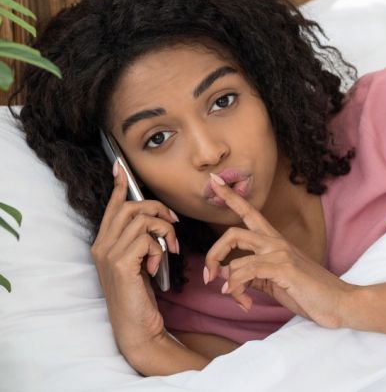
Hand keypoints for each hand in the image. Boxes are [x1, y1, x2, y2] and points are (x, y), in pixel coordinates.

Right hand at [91, 161, 179, 355]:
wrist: (137, 327)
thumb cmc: (141, 295)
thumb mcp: (141, 261)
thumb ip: (141, 240)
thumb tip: (157, 218)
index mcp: (104, 243)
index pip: (112, 207)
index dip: (119, 186)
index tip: (121, 167)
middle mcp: (102, 245)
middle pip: (131, 207)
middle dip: (158, 209)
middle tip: (174, 225)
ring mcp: (109, 254)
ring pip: (142, 220)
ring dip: (165, 231)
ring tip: (172, 248)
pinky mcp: (120, 264)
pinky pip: (148, 239)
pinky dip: (160, 249)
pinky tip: (158, 266)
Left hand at [204, 173, 356, 328]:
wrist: (340, 303)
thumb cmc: (310, 292)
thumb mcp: (274, 281)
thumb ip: (251, 274)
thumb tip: (225, 274)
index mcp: (275, 242)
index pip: (249, 213)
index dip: (230, 197)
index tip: (214, 181)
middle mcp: (277, 242)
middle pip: (232, 234)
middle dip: (212, 255)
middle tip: (207, 277)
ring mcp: (281, 253)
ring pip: (235, 261)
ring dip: (229, 285)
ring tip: (237, 299)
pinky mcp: (283, 268)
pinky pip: (246, 273)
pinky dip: (237, 288)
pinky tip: (243, 301)